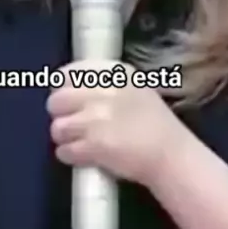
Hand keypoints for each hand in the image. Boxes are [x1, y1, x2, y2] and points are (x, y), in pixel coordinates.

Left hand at [47, 59, 176, 186]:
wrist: (171, 155)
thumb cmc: (155, 122)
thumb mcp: (134, 87)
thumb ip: (105, 82)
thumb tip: (73, 85)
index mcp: (113, 73)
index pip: (69, 73)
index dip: (61, 86)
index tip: (65, 97)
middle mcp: (101, 91)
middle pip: (56, 100)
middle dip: (60, 113)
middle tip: (71, 122)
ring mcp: (95, 119)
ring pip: (57, 127)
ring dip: (64, 137)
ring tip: (78, 140)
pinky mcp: (93, 146)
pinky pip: (64, 150)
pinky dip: (69, 155)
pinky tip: (83, 155)